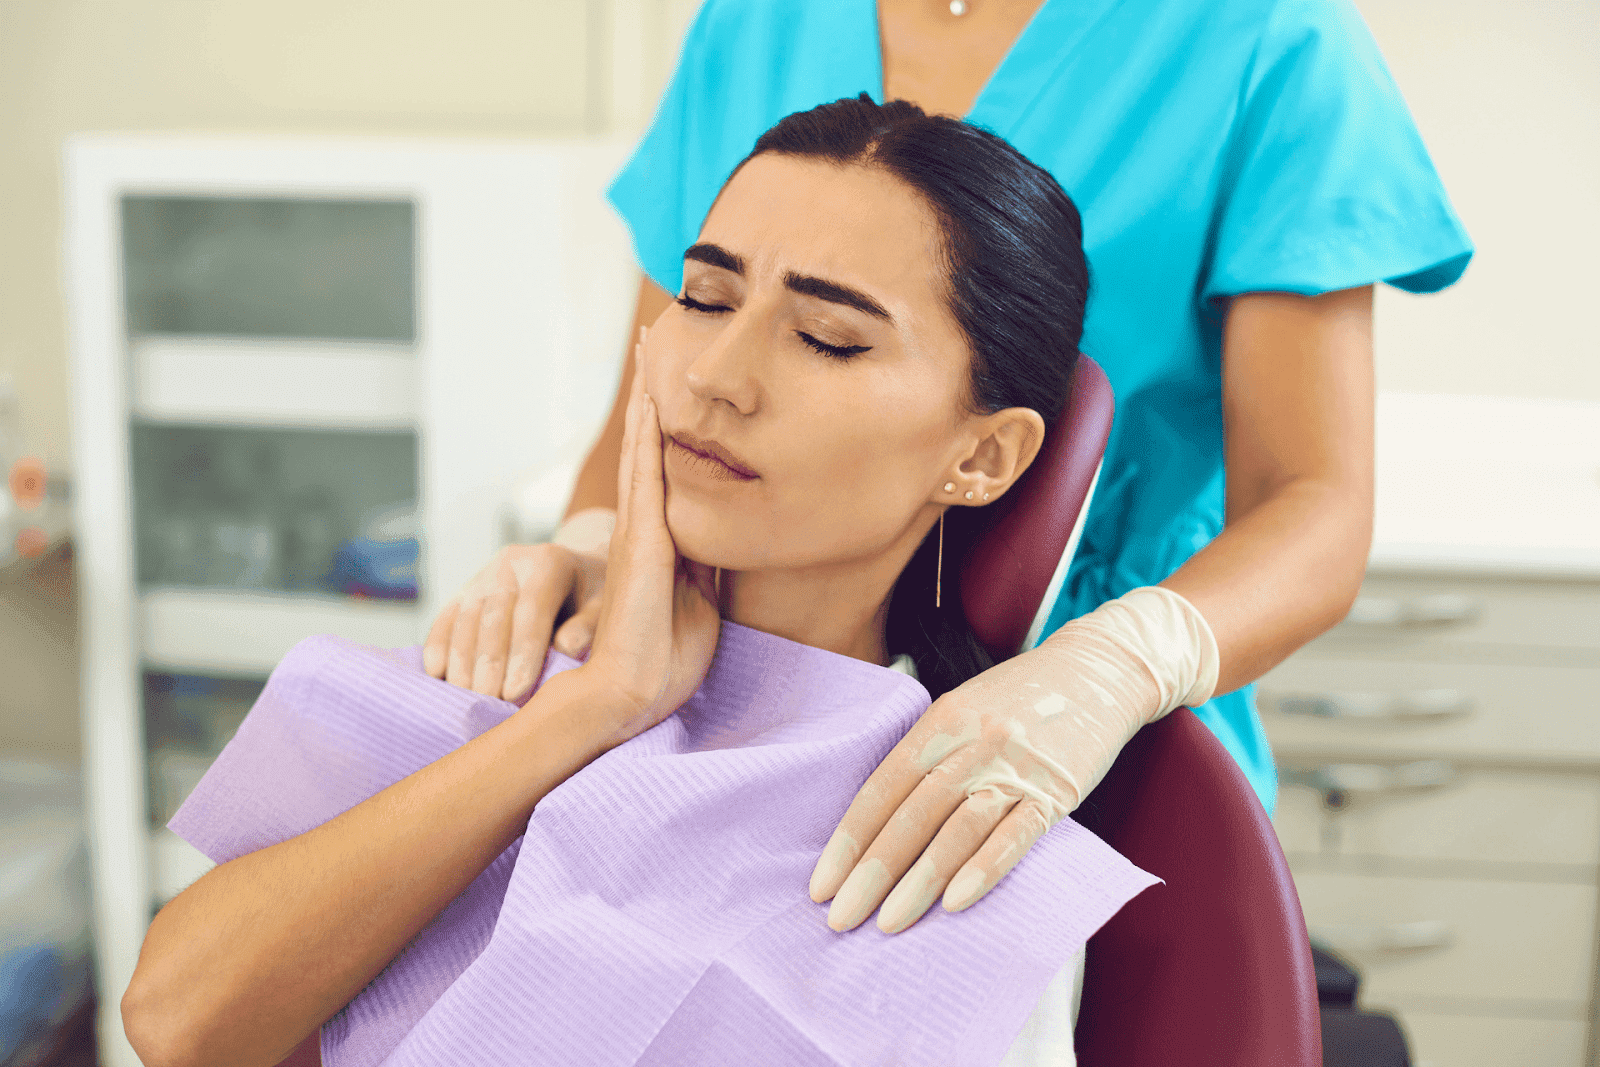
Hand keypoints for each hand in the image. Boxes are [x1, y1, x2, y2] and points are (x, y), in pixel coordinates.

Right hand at [422, 538, 608, 701]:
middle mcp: (512, 563)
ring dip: (461, 661)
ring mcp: (484, 574)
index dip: (522, 655)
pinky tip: (437, 674)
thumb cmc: (592, 597)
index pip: (532, 612)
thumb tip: (566, 648)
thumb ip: (589, 626)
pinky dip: (438, 645)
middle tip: (487, 702)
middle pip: (494, 618)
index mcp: (549, 563)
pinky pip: (446, 617)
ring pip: (465, 618)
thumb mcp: (604, 607)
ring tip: (465, 697)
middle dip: (489, 664)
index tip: (515, 693)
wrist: (574, 569)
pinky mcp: (465, 589)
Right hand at [574, 329, 721, 748]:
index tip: (672, 378)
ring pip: (643, 451)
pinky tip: (652, 404)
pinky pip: (646, 481)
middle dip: (651, 392)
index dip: (668, 420)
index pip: (666, 466)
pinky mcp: (642, 545)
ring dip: (646, 399)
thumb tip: (729, 534)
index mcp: (662, 538)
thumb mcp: (702, 598)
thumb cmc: (664, 656)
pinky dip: (648, 440)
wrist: (632, 692)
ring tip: (648, 350)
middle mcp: (645, 526)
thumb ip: (708, 563)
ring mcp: (640, 532)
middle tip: (651, 338)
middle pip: (647, 445)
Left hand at [807, 618, 1166, 933]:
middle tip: (841, 918)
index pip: (882, 787)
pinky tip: (955, 903)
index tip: (822, 884)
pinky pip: (1016, 835)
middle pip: (911, 815)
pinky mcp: (1056, 791)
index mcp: (941, 720)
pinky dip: (984, 869)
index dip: (850, 839)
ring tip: (888, 924)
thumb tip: (881, 820)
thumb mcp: (964, 706)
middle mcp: (973, 742)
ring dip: (919, 882)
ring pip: (957, 829)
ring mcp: (1015, 767)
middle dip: (872, 872)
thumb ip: (928, 754)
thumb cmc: (1023, 695)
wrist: (1100, 670)